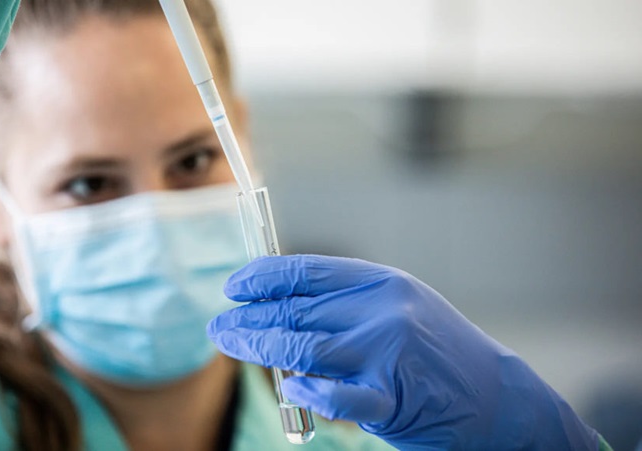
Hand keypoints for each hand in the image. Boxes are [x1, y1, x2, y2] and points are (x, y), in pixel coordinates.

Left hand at [207, 255, 597, 449]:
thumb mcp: (394, 305)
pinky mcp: (391, 398)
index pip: (306, 271)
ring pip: (303, 348)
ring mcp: (386, 353)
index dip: (262, 277)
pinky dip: (306, 392)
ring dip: (259, 349)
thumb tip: (276, 306)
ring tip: (231, 346)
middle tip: (220, 326)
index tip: (234, 286)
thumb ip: (341, 304)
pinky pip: (335, 395)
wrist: (496, 394)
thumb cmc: (435, 348)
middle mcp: (381, 310)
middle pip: (295, 311)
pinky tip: (289, 388)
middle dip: (249, 318)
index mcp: (379, 281)